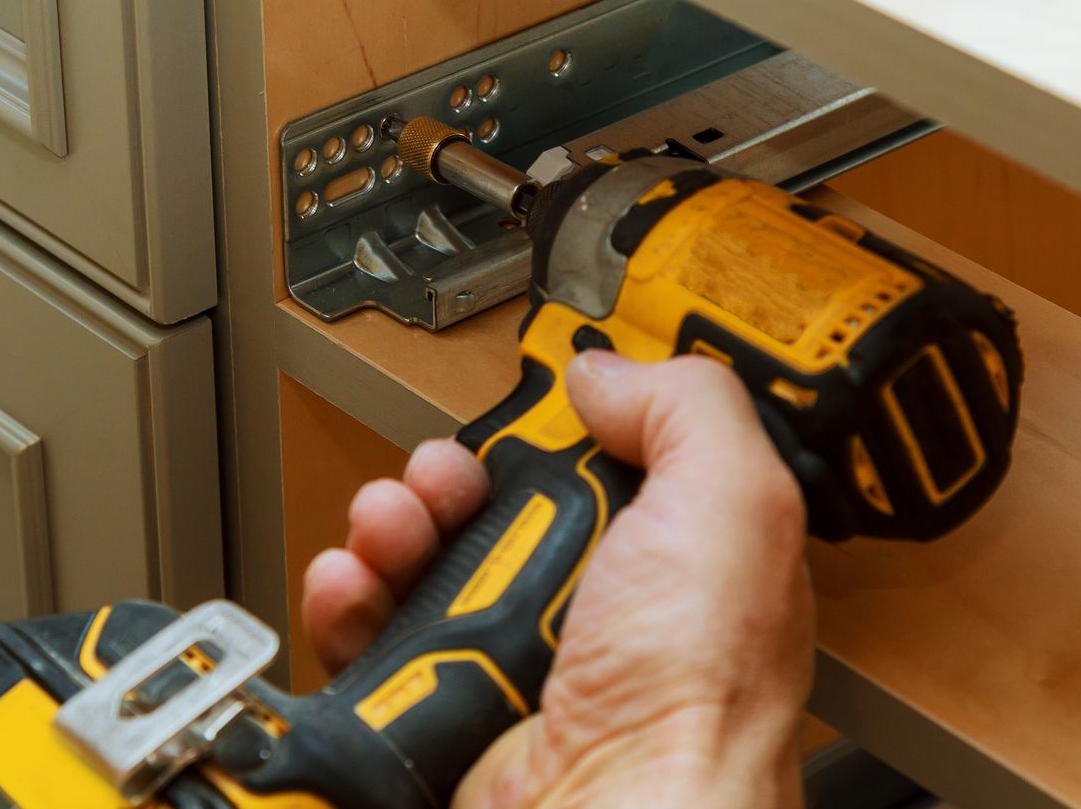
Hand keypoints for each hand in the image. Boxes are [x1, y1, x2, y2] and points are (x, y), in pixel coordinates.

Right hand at [302, 353, 815, 808]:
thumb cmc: (697, 702)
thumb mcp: (733, 506)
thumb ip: (689, 410)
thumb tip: (609, 373)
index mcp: (675, 565)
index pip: (604, 468)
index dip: (562, 430)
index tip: (529, 405)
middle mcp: (595, 617)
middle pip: (500, 507)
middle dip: (457, 473)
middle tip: (451, 476)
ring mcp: (512, 664)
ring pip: (425, 562)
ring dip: (392, 524)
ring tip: (394, 526)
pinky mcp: (439, 707)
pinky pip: (369, 632)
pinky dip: (348, 595)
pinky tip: (356, 580)